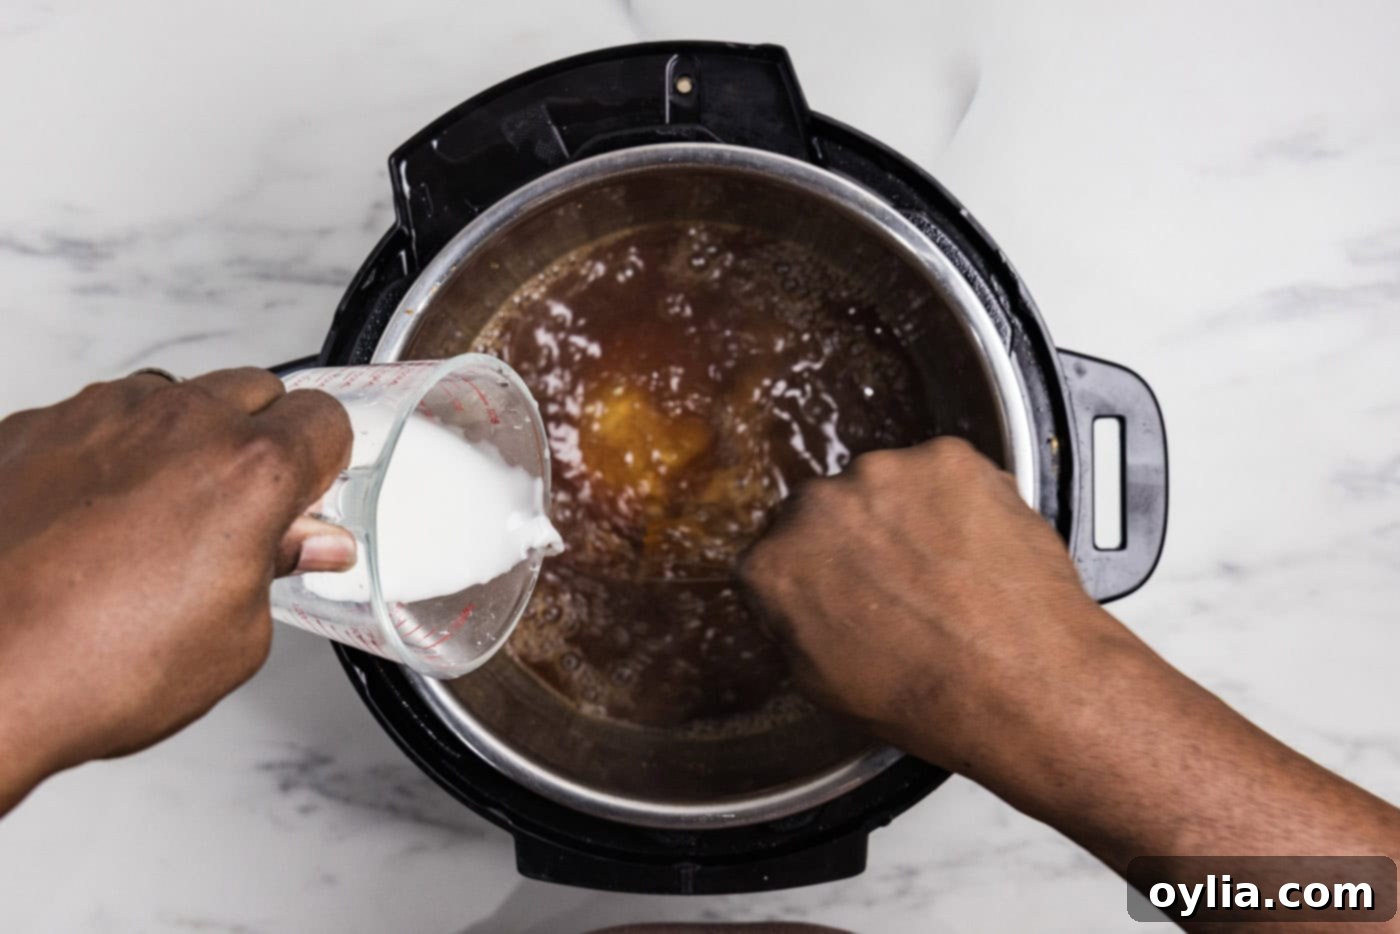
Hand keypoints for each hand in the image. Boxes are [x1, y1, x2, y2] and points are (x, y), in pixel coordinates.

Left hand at [0, 369, 352, 811]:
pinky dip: (108, 455)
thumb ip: (276, 571)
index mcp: (249, 470)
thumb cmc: (93, 668)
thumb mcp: (233, 640)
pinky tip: (92, 521)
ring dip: (184, 438)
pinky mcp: (29, 429)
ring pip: (172, 397)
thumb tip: (297, 547)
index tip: (310, 494)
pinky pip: (94, 420)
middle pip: (254, 389)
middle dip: (261, 438)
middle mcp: (177, 424)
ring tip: (162, 513)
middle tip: (244, 506)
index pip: (325, 420)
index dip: (325, 462)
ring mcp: (95, 417)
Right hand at [740, 437, 1144, 774]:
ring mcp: (883, 473)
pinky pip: (946, 474)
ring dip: (910, 516)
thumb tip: (802, 600)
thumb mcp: (824, 685)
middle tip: (901, 583)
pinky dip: (962, 501)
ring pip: (889, 487)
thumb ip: (796, 622)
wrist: (1023, 684)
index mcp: (773, 565)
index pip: (779, 554)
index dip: (818, 574)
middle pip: (829, 510)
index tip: (842, 590)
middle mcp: (816, 506)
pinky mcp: (947, 458)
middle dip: (859, 539)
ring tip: (950, 572)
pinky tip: (978, 550)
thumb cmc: (929, 698)